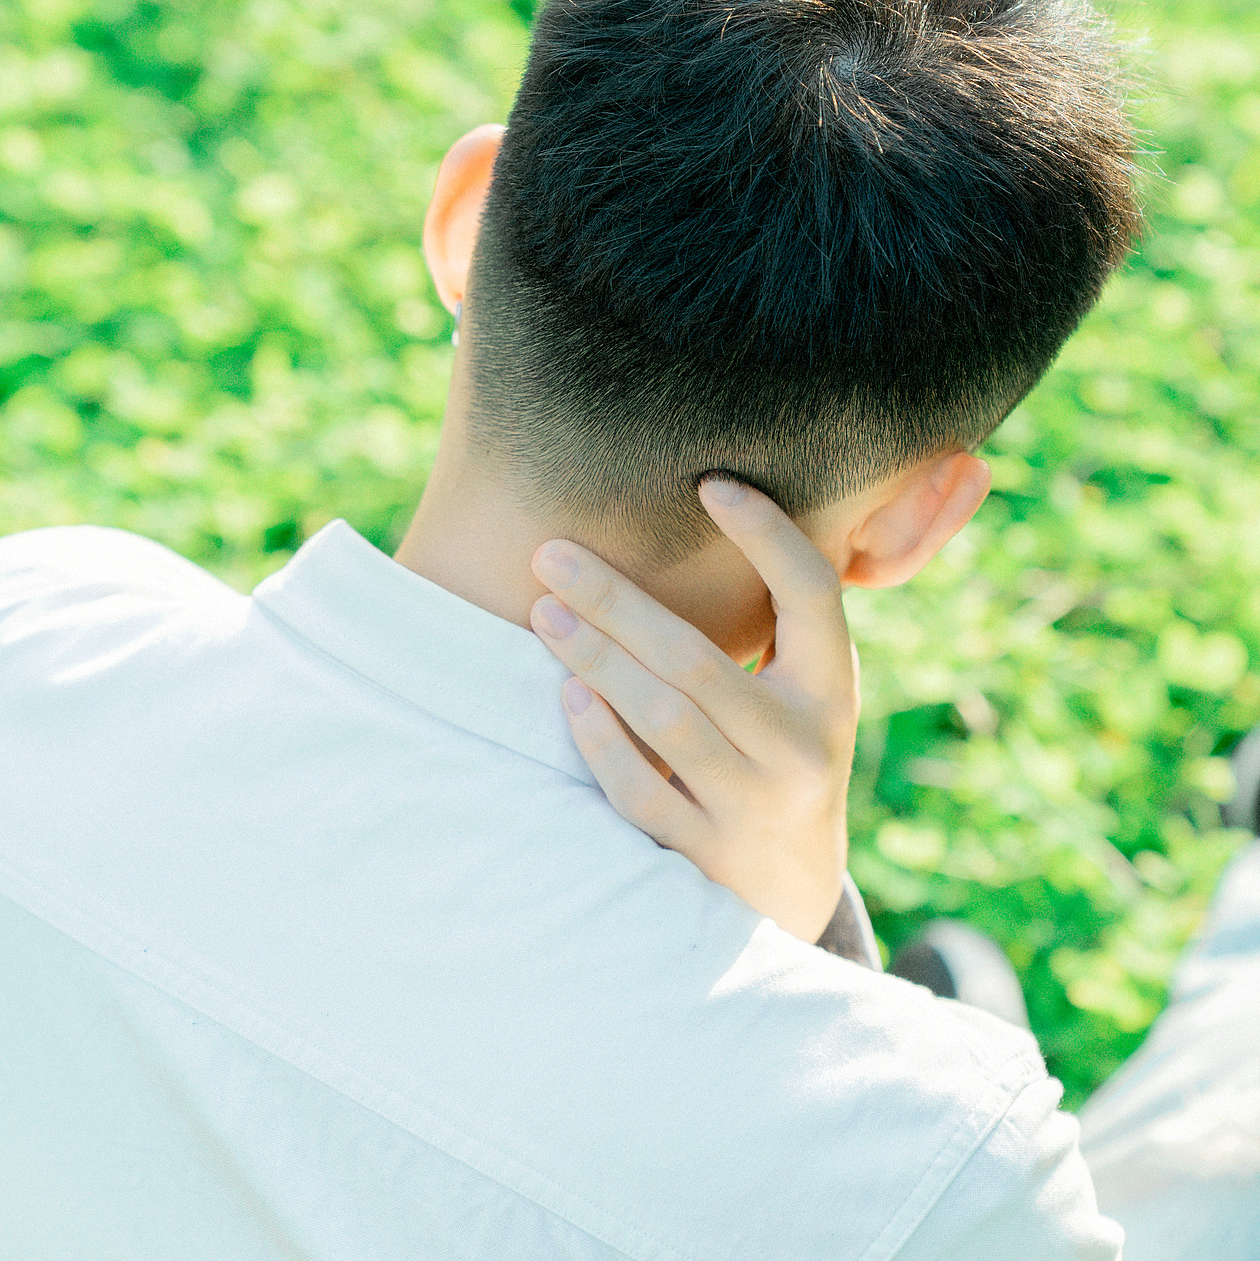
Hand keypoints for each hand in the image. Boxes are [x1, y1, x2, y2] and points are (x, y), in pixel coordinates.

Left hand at [528, 478, 859, 945]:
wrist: (792, 892)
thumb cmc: (783, 749)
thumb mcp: (806, 690)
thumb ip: (778, 623)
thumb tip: (714, 501)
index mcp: (831, 691)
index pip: (810, 594)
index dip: (768, 535)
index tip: (711, 484)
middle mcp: (801, 748)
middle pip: (698, 661)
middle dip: (617, 601)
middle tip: (551, 554)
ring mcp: (753, 808)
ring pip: (665, 722)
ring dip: (596, 659)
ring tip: (543, 611)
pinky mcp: (704, 858)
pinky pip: (641, 791)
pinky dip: (600, 739)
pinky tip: (567, 693)